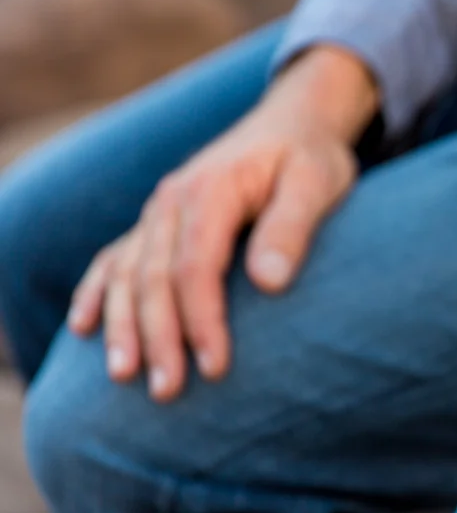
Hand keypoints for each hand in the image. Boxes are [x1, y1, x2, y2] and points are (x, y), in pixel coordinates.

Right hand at [66, 46, 376, 397]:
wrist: (292, 121)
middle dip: (158, 338)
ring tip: (124, 375)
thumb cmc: (309, 158)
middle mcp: (172, 199)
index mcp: (211, 188)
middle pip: (154, 278)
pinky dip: (94, 292)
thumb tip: (270, 283)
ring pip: (126, 275)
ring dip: (122, 326)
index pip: (196, 267)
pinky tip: (82, 328)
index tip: (215, 367)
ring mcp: (156, 211)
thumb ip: (292, 227)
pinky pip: (113, 259)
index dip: (202, 320)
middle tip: (167, 391)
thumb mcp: (317, 182)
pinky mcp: (153, 223)